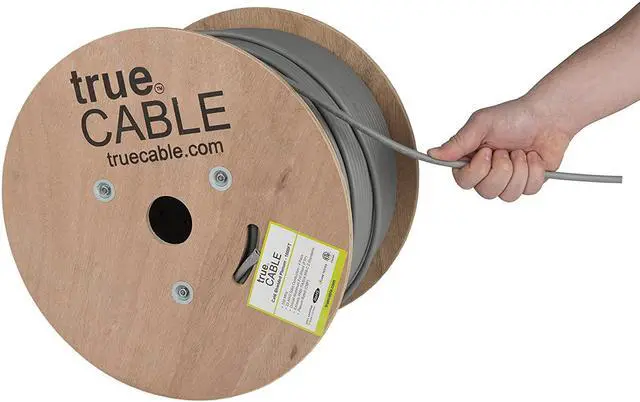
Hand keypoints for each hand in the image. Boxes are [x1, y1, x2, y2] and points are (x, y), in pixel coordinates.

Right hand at [428, 97, 575, 201]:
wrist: (548, 116)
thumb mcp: (481, 124)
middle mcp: (487, 173)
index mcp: (471, 159)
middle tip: (506, 150)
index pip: (463, 181)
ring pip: (508, 195)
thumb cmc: (514, 116)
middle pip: (487, 192)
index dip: (477, 170)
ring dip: (519, 170)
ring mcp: (508, 180)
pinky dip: (534, 171)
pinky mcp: (528, 183)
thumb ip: (458, 142)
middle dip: (501, 170)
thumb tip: (433, 154)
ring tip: (521, 152)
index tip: (487, 152)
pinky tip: (534, 157)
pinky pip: (528, 190)